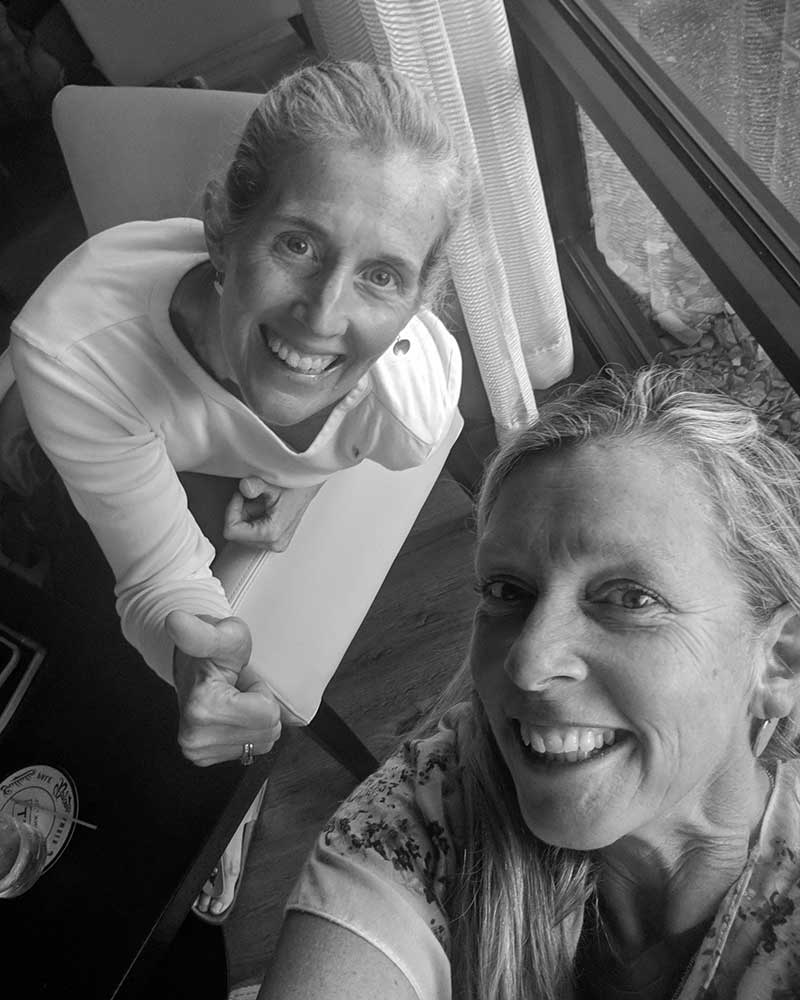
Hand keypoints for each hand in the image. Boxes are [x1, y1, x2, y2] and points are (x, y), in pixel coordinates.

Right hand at [166, 609, 280, 766]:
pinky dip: (248, 731)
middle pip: (268, 731)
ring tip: (233, 699)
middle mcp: (194, 737)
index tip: (239, 678)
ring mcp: (197, 751)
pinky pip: (252, 751)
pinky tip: (231, 714)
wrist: (190, 662)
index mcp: (200, 708)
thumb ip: (201, 632)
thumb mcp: (223, 634)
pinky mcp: (204, 759)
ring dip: (254, 719)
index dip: (259, 690)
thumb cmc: (215, 648)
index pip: (268, 714)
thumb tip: (175, 621)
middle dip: (259, 706)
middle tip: (237, 688)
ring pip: (263, 743)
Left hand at [223, 477, 320, 551]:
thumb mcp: (273, 484)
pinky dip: (252, 519)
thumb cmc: (295, 486)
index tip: (240, 496)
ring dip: (246, 516)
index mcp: (271, 534)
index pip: (232, 532)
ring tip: (262, 503)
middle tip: (252, 497)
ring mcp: (275, 544)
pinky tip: (264, 509)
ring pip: (243, 534)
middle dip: (240, 513)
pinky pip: (252, 533)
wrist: (308, 488)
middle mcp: (274, 544)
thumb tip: (245, 487)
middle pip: (237, 534)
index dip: (232, 511)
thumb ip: (256, 485)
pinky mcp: (275, 541)